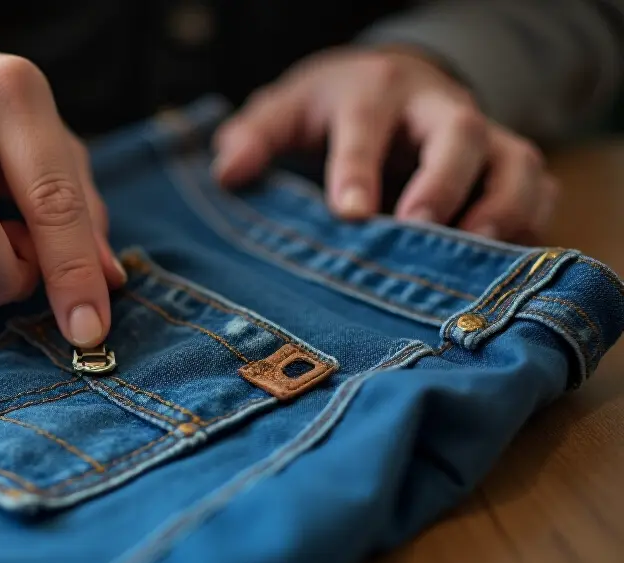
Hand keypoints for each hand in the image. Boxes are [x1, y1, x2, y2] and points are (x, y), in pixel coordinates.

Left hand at [213, 47, 558, 242]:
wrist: (389, 85)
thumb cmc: (331, 107)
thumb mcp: (284, 110)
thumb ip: (252, 138)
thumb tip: (228, 173)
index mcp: (375, 92)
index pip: (368, 124)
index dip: (359, 168)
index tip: (349, 214)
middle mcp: (438, 109)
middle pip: (460, 134)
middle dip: (443, 184)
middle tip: (416, 231)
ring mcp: (483, 138)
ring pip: (515, 163)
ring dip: (500, 213)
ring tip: (471, 264)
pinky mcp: (509, 168)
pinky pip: (539, 193)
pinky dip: (528, 230)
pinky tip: (497, 272)